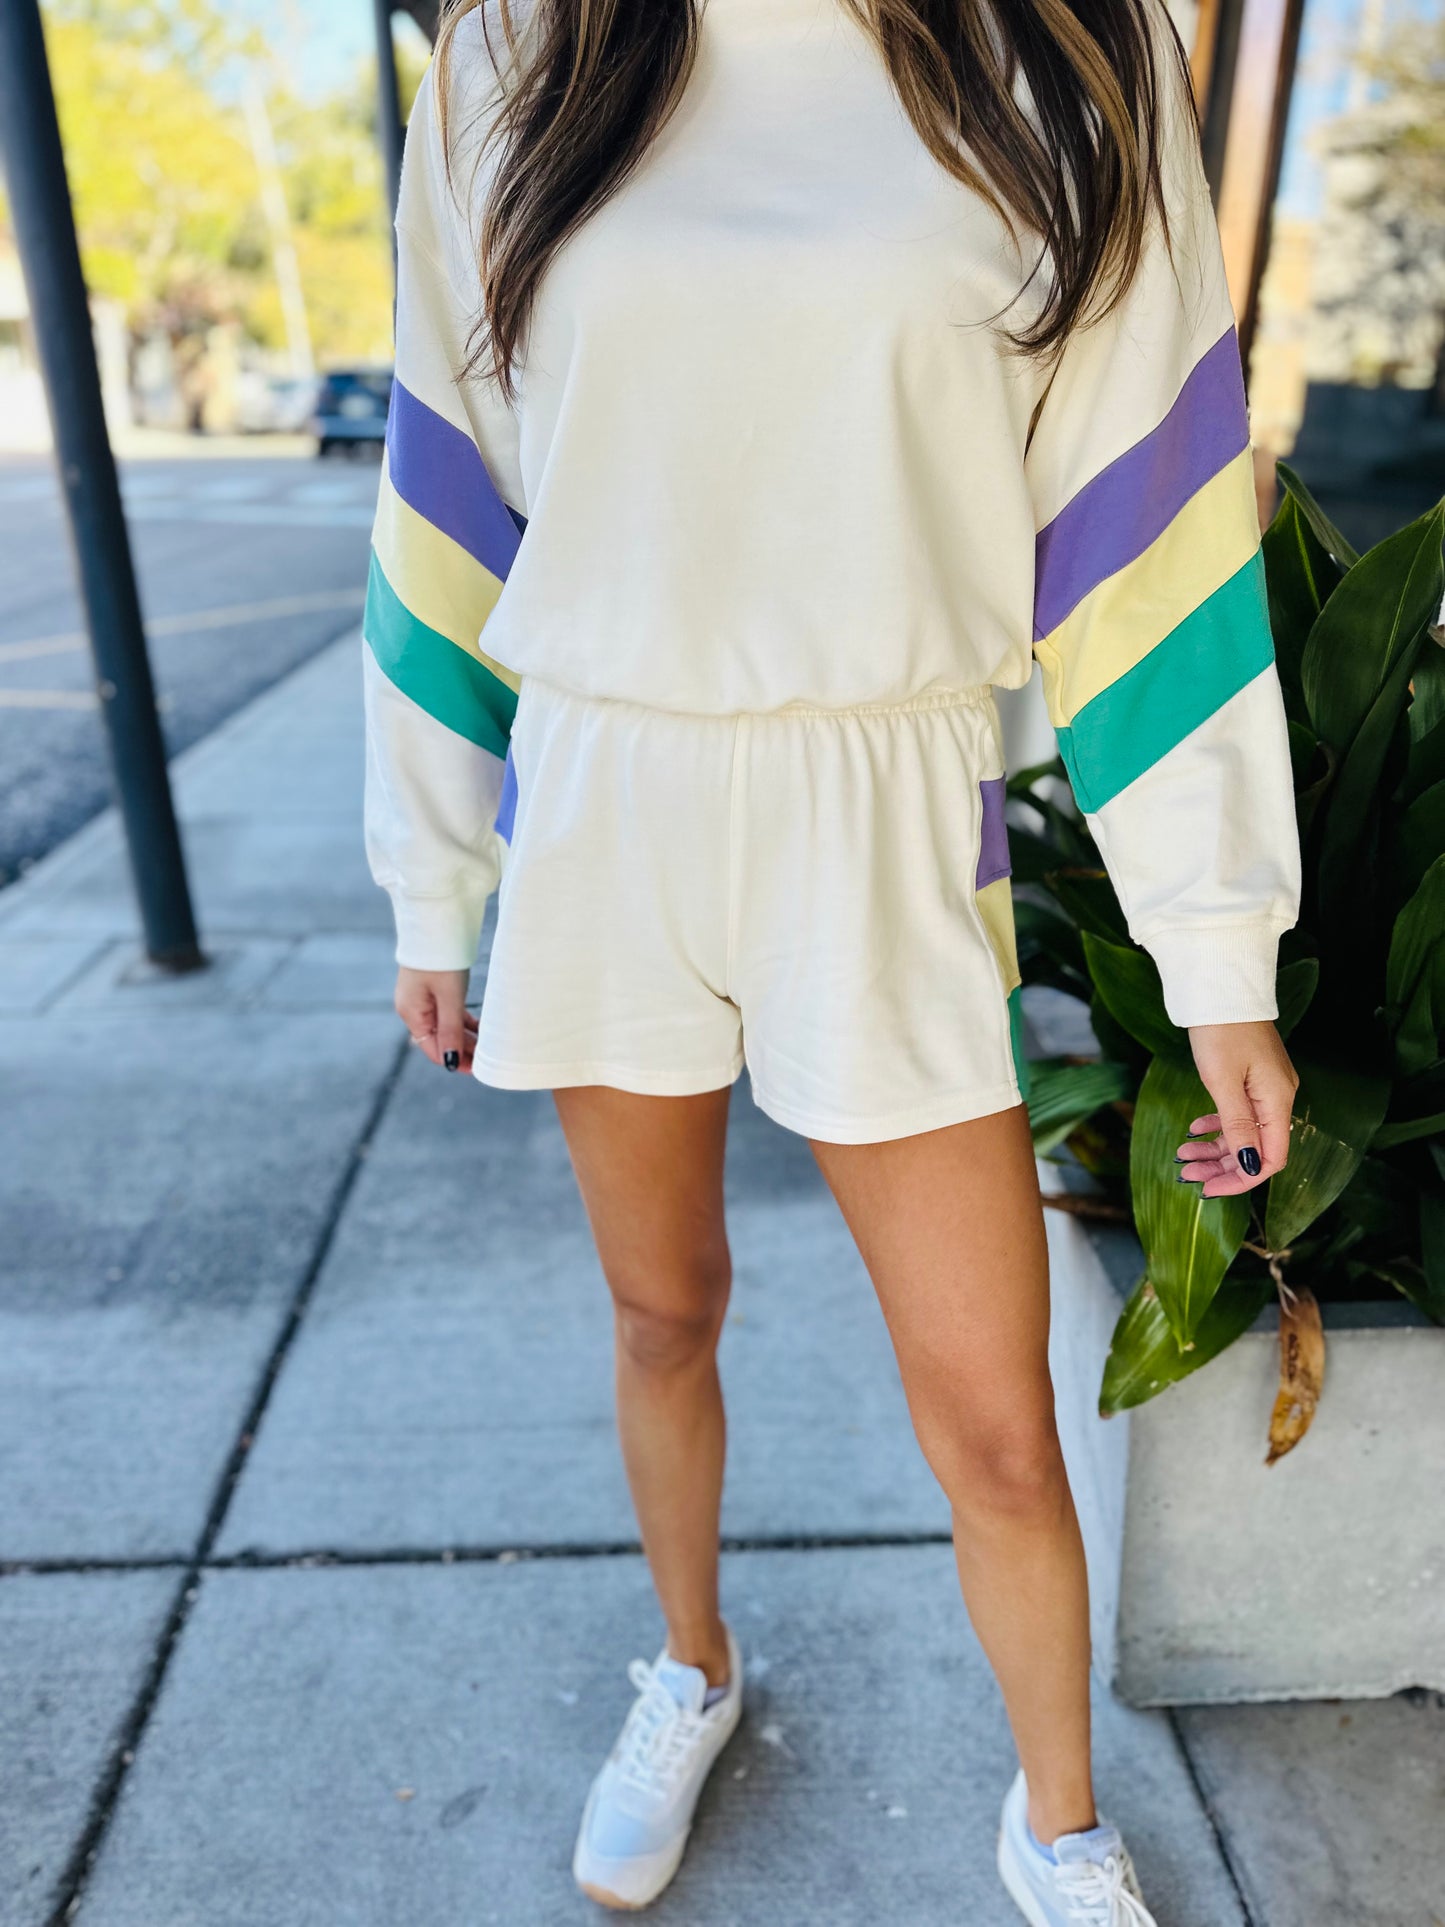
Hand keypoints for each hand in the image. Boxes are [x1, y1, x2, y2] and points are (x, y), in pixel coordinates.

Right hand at [395, 967, 477, 1073]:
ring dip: (465, 1037)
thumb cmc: (440, 961)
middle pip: (438, 1039)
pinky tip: (480, 1029)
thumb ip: (451, 1031)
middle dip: (462, 1051)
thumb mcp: (449, 998)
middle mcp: (413, 1010)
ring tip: (486, 1047)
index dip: (454, 1061)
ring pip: (445, 1027)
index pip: (432, 1049)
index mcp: (411, 1014)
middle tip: (486, 1061)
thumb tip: (451, 1063)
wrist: (436, 926)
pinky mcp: (432, 991)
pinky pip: (447, 1014)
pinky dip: (463, 1022)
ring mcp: (422, 1000)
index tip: (476, 1069)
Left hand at [1177, 1020, 1298, 1196]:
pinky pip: (1237, 1113)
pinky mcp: (1251, 1077)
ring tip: (1182, 1155)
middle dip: (1221, 1166)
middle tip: (1186, 1174)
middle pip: (1254, 1148)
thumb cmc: (1221, 1030)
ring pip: (1242, 1132)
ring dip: (1214, 1148)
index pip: (1270, 1158)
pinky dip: (1216, 1125)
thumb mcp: (1223, 1082)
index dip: (1241, 1179)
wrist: (1221, 987)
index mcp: (1277, 1101)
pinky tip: (1194, 1130)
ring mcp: (1265, 1087)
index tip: (1209, 1189)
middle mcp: (1277, 1098)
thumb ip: (1238, 1126)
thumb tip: (1249, 1166)